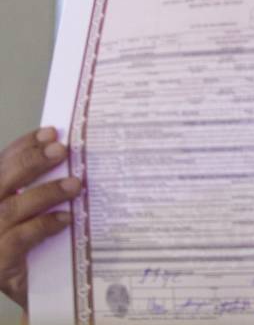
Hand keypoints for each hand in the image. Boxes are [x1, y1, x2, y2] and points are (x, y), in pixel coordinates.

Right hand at [0, 127, 80, 308]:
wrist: (35, 292)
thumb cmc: (31, 247)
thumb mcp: (31, 213)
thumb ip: (38, 188)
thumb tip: (68, 154)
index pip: (1, 164)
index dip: (23, 146)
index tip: (50, 132)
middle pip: (2, 180)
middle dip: (31, 161)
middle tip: (61, 148)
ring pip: (12, 207)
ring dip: (46, 192)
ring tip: (75, 184)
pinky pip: (19, 239)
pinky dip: (43, 225)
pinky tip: (66, 218)